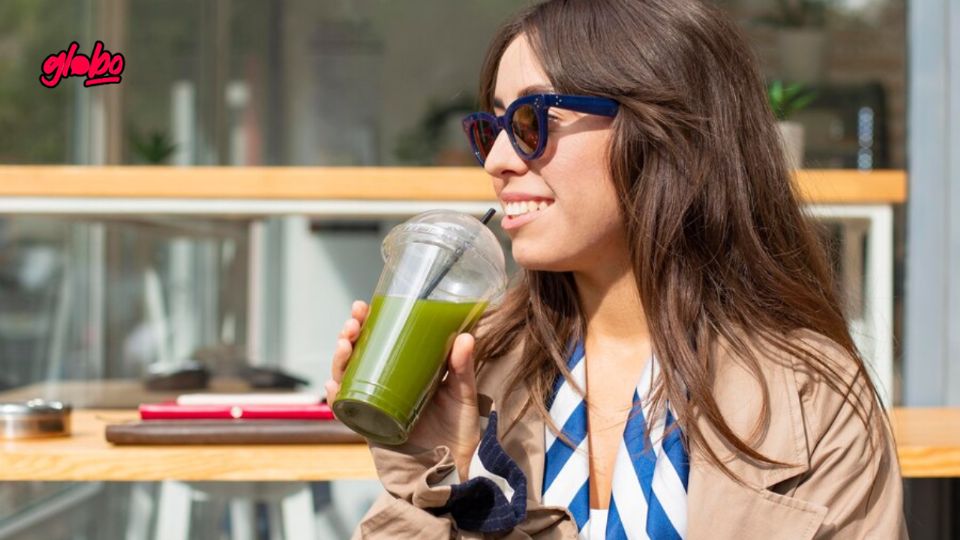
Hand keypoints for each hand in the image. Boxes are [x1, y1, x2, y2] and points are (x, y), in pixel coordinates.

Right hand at [325, 300, 480, 476]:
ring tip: (344, 346)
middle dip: (347, 337)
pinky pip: (347, 412)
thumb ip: (462, 368)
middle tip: (352, 325)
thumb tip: (464, 337)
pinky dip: (337, 399)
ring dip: (339, 361)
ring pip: (346, 379)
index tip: (362, 307)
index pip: (378, 341)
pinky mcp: (370, 427)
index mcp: (403, 371)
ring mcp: (374, 405)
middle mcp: (383, 386)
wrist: (454, 466)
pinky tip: (333, 387)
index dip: (366, 323)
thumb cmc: (458, 427)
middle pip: (356, 356)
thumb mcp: (462, 393)